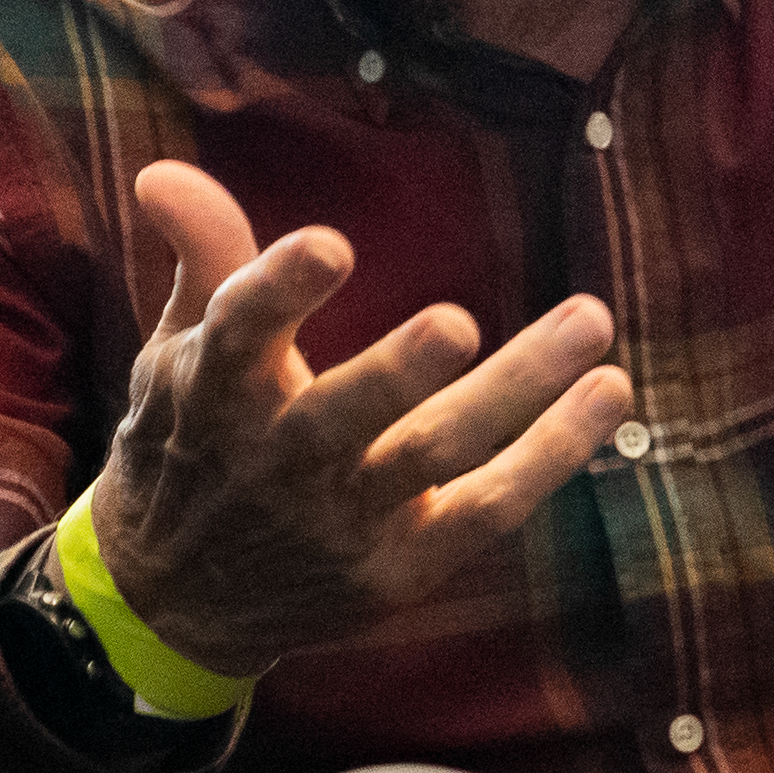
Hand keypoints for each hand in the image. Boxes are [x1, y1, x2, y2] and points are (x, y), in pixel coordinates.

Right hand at [87, 158, 631, 679]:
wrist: (174, 603)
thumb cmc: (192, 445)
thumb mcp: (177, 355)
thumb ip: (204, 259)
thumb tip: (164, 170)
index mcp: (217, 392)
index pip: (241, 334)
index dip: (279, 289)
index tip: (330, 246)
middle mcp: (279, 458)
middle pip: (346, 413)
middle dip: (400, 370)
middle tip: (457, 322)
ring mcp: (342, 519)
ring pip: (436, 452)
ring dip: (519, 390)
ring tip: (591, 322)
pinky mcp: (399, 564)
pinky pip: (488, 508)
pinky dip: (553, 455)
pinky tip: (609, 394)